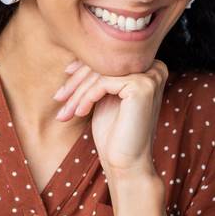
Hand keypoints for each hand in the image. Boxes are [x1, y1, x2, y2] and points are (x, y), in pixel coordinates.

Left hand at [53, 59, 167, 178]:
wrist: (126, 163)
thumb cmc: (114, 133)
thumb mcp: (104, 97)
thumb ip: (99, 74)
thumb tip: (75, 52)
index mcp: (149, 67)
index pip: (109, 58)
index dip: (82, 68)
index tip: (64, 79)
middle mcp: (155, 67)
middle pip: (104, 63)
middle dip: (76, 82)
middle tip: (58, 99)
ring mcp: (151, 75)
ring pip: (100, 72)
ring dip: (77, 93)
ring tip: (66, 112)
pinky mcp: (142, 85)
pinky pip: (102, 82)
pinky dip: (86, 98)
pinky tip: (79, 114)